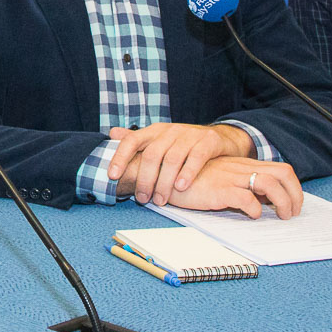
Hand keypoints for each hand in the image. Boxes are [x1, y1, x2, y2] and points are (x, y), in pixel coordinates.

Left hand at [106, 123, 252, 204]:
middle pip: (152, 154)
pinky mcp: (208, 141)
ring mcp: (190, 135)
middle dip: (145, 179)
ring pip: (173, 158)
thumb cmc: (183, 144)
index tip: (112, 176)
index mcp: (154, 131)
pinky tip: (181, 187)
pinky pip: (196, 157)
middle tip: (143, 199)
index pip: (132, 140)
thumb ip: (137, 139)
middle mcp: (170, 131)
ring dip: (164, 182)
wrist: (219, 138)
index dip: (120, 157)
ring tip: (161, 200)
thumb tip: (112, 133)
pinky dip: (187, 173)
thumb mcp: (159, 140)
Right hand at [164, 157, 303, 219]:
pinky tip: (252, 215)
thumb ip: (239, 184)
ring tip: (280, 216)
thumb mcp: (218, 178)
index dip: (293, 187)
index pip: (281, 169)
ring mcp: (230, 177)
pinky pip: (246, 198)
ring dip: (282, 203)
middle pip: (283, 173)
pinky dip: (255, 209)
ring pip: (270, 184)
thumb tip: (262, 201)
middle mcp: (240, 168)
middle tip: (292, 213)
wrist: (162, 173)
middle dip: (295, 195)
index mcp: (242, 165)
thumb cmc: (189, 180)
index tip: (293, 204)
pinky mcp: (218, 189)